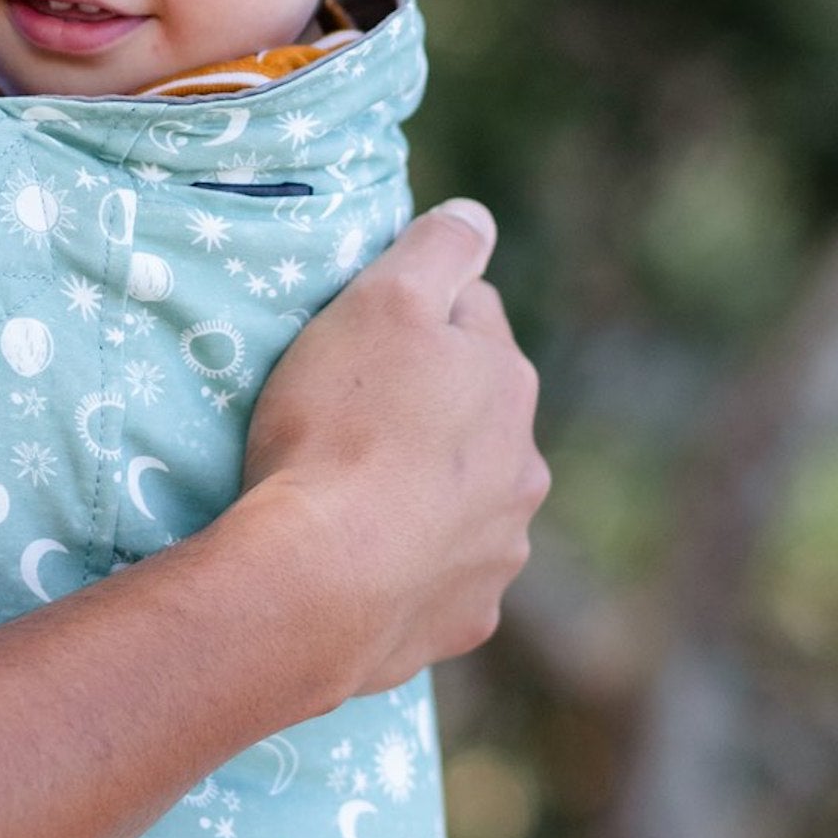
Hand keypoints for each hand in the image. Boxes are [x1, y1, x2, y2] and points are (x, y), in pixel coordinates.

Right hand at [239, 200, 548, 701]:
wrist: (314, 584)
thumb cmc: (340, 427)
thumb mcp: (382, 301)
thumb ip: (439, 248)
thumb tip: (478, 217)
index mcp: (509, 383)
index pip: (470, 316)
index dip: (411, 318)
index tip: (358, 340)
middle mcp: (523, 469)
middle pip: (472, 414)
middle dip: (426, 411)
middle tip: (343, 420)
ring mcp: (498, 553)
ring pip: (461, 500)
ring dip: (421, 492)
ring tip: (346, 497)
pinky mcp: (464, 620)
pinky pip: (436, 578)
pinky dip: (408, 567)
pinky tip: (358, 561)